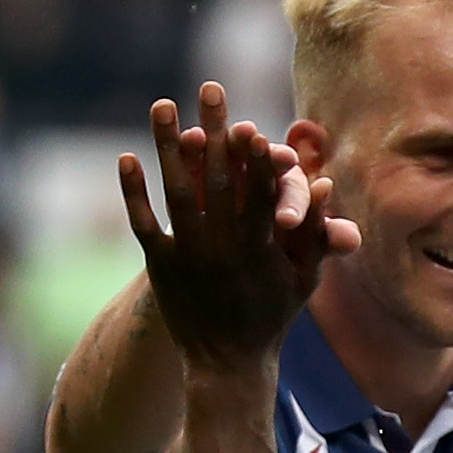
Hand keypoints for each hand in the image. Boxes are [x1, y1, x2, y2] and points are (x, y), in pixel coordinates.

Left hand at [117, 82, 358, 369]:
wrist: (227, 363)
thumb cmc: (271, 317)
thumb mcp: (303, 279)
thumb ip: (316, 232)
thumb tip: (324, 185)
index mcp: (263, 249)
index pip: (261, 191)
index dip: (256, 155)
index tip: (252, 122)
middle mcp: (225, 247)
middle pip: (219, 178)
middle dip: (215, 130)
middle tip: (209, 89)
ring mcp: (190, 255)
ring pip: (177, 191)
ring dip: (168, 145)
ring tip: (162, 104)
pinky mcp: (161, 265)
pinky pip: (145, 222)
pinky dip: (134, 191)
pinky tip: (127, 156)